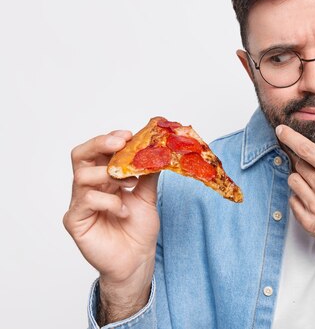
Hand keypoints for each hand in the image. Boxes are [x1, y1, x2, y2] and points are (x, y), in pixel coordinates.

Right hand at [63, 130, 158, 321]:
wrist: (136, 260)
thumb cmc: (138, 229)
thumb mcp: (148, 196)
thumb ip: (148, 173)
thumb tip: (157, 149)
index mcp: (103, 178)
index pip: (98, 150)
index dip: (110, 139)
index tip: (129, 135)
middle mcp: (88, 187)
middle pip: (81, 156)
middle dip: (100, 144)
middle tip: (121, 143)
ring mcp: (79, 203)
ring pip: (81, 176)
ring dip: (108, 175)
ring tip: (128, 185)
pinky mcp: (75, 221)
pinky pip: (86, 201)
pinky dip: (109, 201)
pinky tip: (123, 210)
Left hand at [276, 121, 314, 286]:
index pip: (307, 150)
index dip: (291, 138)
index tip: (281, 130)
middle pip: (298, 165)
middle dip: (302, 162)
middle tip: (314, 168)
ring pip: (293, 181)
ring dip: (300, 179)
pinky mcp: (309, 223)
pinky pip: (292, 201)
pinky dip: (299, 198)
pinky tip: (313, 200)